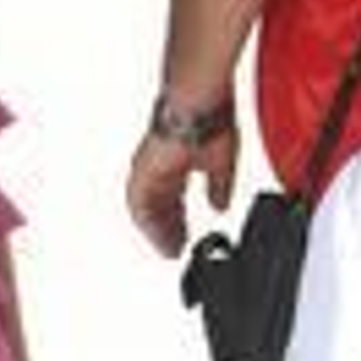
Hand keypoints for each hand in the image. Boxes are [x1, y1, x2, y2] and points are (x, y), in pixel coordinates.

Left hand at [125, 120, 236, 257]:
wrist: (198, 110)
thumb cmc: (209, 123)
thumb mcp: (221, 164)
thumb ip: (218, 186)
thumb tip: (220, 205)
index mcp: (176, 161)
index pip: (173, 196)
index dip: (178, 219)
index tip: (183, 237)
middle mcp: (158, 165)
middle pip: (157, 205)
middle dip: (167, 229)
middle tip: (174, 249)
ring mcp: (147, 169)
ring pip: (145, 208)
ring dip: (157, 230)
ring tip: (168, 249)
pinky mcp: (141, 173)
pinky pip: (138, 206)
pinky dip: (149, 223)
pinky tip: (157, 236)